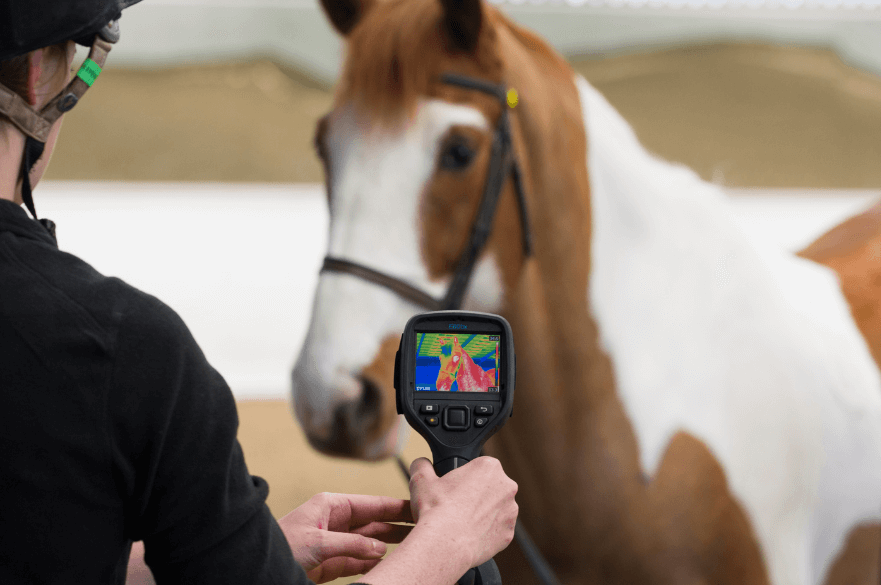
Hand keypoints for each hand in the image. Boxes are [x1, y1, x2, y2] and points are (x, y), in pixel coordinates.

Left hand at [278, 492, 412, 582]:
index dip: (395, 506)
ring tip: (412, 545)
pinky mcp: (332, 563)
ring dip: (389, 545)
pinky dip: (374, 563)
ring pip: (370, 542)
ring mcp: (336, 543)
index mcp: (332, 505)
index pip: (371, 504)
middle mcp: (336, 522)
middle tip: (421, 527)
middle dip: (397, 525)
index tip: (416, 507)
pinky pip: (360, 561)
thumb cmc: (279, 546)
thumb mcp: (318, 542)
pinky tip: (389, 562)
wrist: (259, 569)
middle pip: (374, 522)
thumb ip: (352, 544)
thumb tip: (380, 547)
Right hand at [408, 456, 517, 568]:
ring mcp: (510, 512)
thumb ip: (422, 464)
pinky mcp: (508, 534)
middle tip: (456, 505)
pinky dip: (485, 533)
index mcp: (488, 467)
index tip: (454, 489)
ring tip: (461, 522)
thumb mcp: (421, 479)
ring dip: (482, 514)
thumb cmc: (437, 511)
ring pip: (495, 510)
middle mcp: (506, 486)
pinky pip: (497, 531)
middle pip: (489, 488)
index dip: (464, 478)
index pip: (478, 468)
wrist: (445, 544)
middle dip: (475, 495)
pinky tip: (469, 535)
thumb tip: (422, 463)